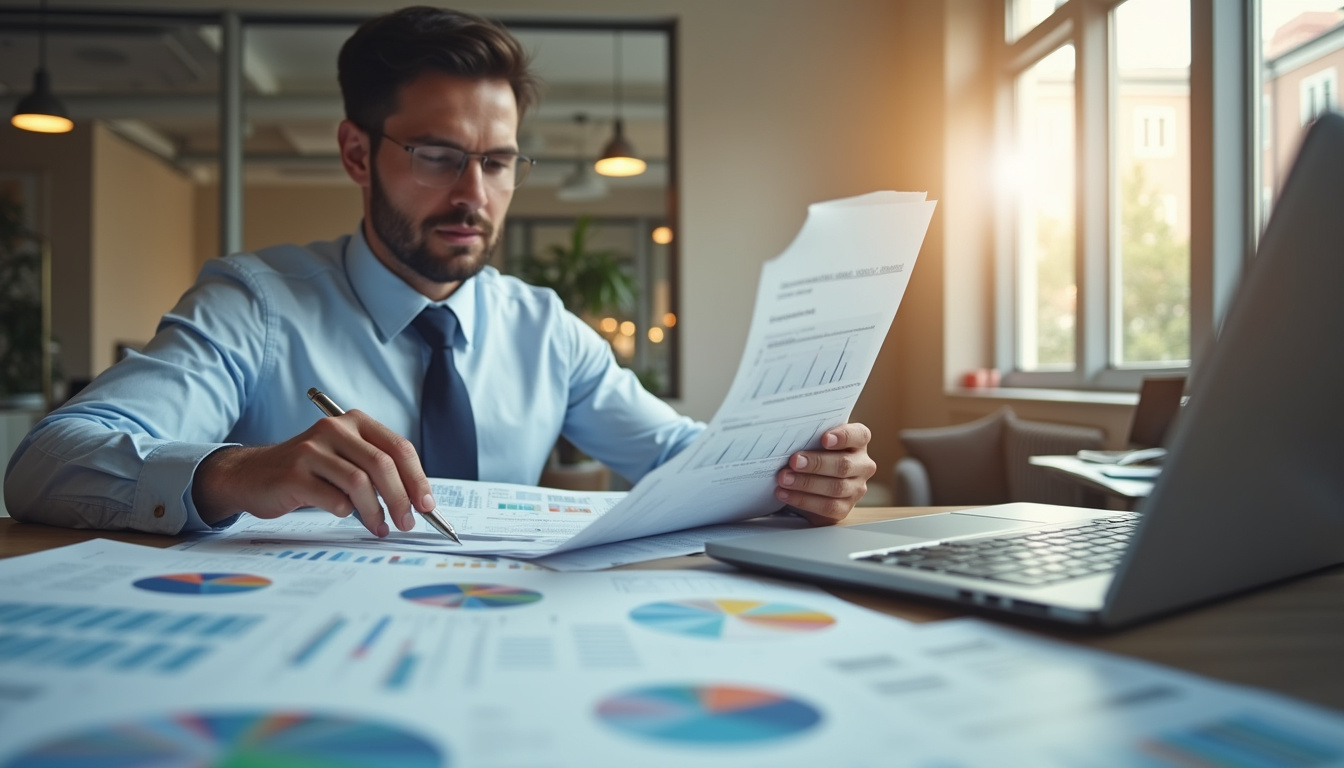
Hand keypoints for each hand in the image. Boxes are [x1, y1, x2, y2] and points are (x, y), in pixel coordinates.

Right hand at [192, 410, 435, 536]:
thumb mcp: (346, 459)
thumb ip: (378, 471)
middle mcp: (334, 429)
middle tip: (407, 523)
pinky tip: (345, 517)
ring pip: (360, 483)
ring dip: (375, 511)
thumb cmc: (309, 471)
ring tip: (379, 527)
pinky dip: (346, 512)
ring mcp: (312, 450)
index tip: (428, 506)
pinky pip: (333, 499)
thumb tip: (417, 501)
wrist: (252, 475)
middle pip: (382, 465)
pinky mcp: (293, 474)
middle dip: (401, 499)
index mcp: (355, 422)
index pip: (399, 448)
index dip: (418, 479)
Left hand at [774, 423, 875, 525]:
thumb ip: (810, 437)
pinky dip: (803, 500)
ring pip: (836, 488)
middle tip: (794, 461)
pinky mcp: (844, 508)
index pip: (859, 435)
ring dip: (806, 483)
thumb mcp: (814, 441)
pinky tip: (786, 493)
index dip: (843, 436)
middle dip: (816, 463)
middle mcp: (862, 465)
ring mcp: (856, 488)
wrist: (809, 482)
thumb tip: (789, 437)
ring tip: (784, 478)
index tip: (825, 438)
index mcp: (858, 442)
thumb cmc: (812, 453)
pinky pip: (827, 506)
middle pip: (844, 465)